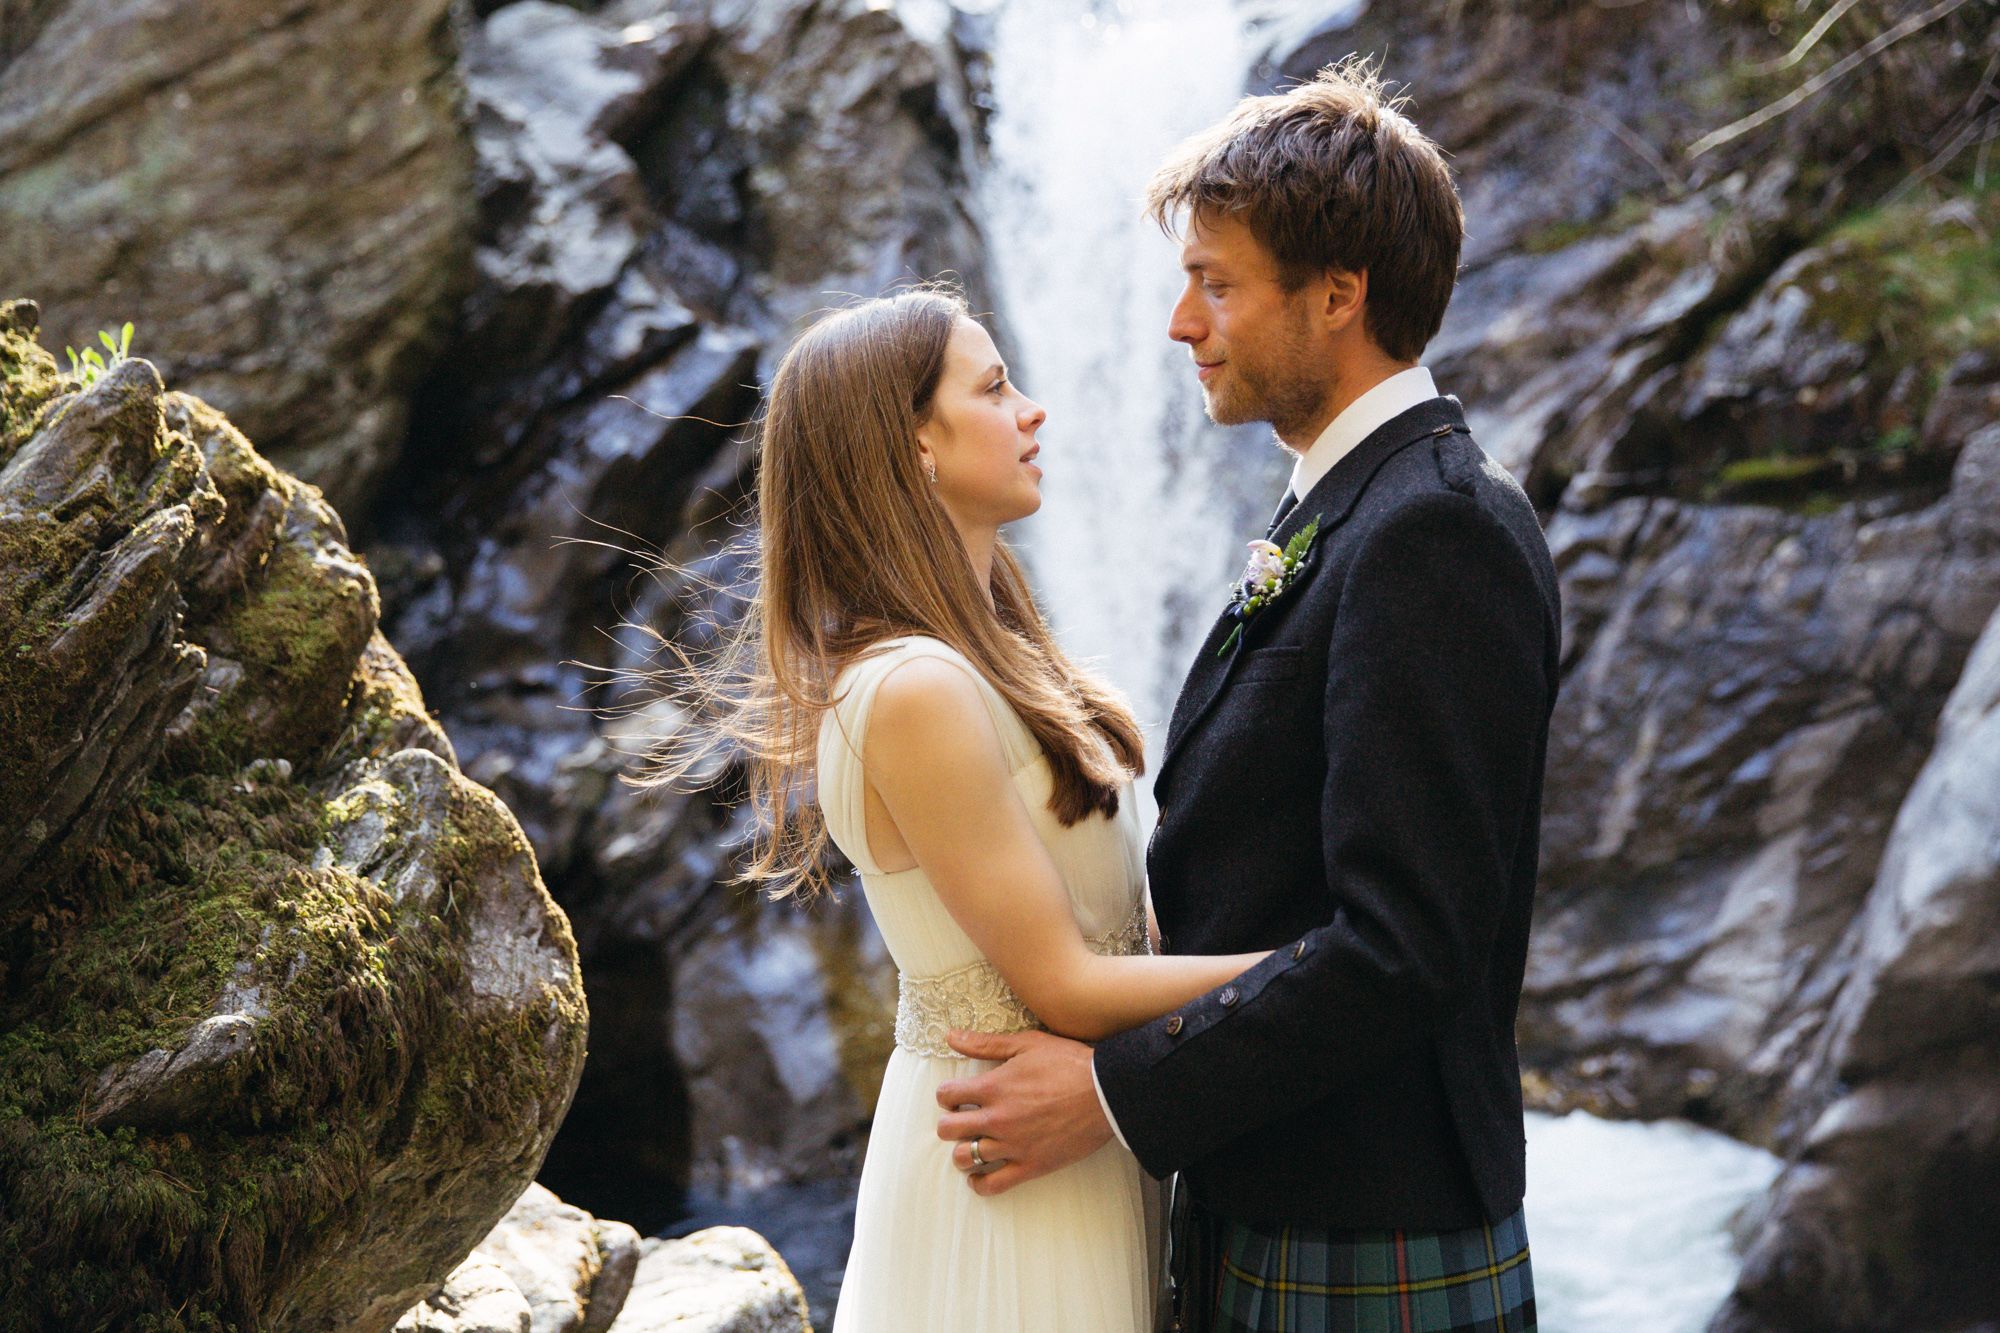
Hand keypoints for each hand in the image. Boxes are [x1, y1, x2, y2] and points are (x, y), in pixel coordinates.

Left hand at [934, 1028, 1110, 1196]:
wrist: (1106, 1093)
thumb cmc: (1069, 1064)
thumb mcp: (1027, 1044)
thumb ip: (986, 1043)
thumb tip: (950, 1037)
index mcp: (993, 1087)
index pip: (946, 1096)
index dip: (948, 1094)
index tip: (957, 1095)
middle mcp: (997, 1119)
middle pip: (948, 1129)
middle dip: (950, 1122)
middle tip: (963, 1119)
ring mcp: (1013, 1146)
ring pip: (964, 1158)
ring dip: (962, 1151)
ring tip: (972, 1144)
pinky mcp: (1031, 1166)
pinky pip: (992, 1185)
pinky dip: (979, 1183)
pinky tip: (981, 1174)